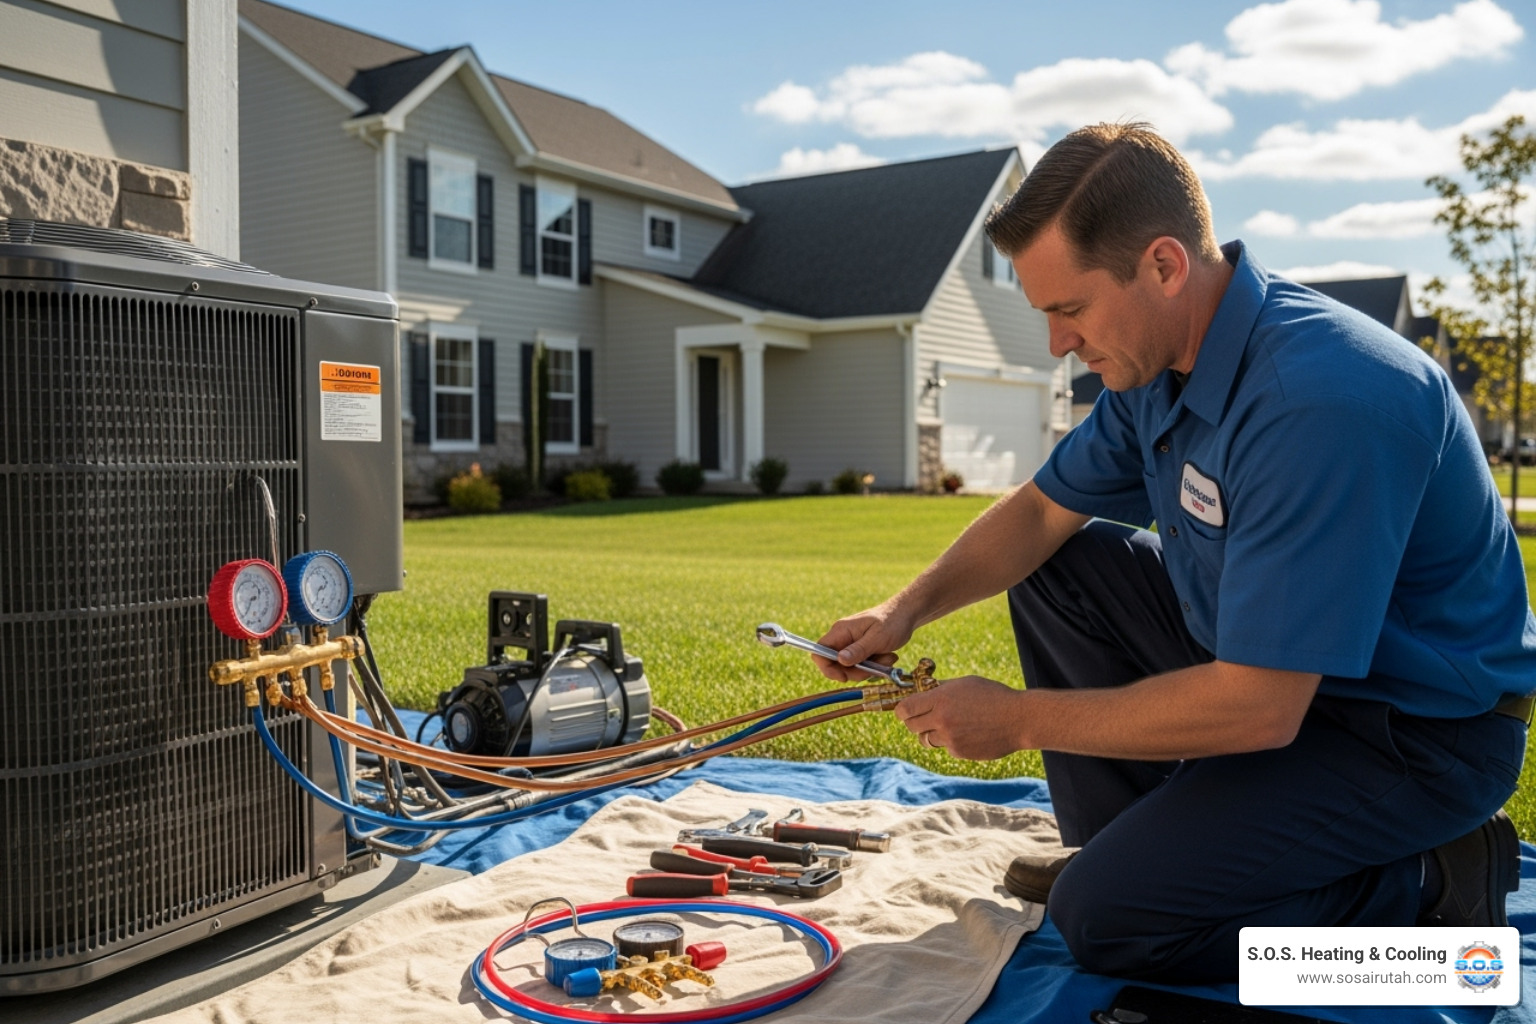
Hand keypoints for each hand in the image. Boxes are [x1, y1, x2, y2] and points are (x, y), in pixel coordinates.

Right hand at [814, 604, 912, 681]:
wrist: (906, 615)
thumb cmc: (892, 622)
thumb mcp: (878, 638)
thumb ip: (858, 650)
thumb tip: (840, 660)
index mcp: (841, 631)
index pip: (820, 651)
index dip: (827, 667)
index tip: (844, 676)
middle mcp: (842, 638)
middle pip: (836, 665)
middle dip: (857, 671)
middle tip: (876, 668)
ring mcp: (851, 644)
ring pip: (850, 668)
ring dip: (869, 669)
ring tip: (887, 658)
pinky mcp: (860, 650)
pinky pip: (861, 666)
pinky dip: (874, 666)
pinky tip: (887, 657)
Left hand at [892, 676, 1028, 760]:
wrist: (1019, 719)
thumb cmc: (993, 696)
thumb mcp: (965, 683)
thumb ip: (940, 688)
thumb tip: (920, 690)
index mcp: (940, 700)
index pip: (904, 710)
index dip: (901, 710)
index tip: (904, 709)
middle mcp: (942, 720)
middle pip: (910, 726)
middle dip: (913, 721)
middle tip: (923, 716)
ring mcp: (950, 739)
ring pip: (926, 739)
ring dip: (930, 732)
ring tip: (948, 724)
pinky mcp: (959, 752)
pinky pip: (945, 747)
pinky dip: (949, 741)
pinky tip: (966, 732)